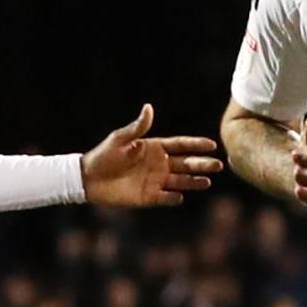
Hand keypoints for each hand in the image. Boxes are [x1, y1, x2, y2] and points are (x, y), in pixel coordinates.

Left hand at [82, 104, 223, 207]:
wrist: (88, 179)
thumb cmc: (103, 155)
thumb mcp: (120, 138)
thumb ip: (138, 127)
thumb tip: (149, 108)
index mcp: (154, 148)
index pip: (180, 145)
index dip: (196, 145)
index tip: (212, 145)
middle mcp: (158, 164)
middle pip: (186, 164)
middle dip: (202, 164)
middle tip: (218, 165)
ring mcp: (155, 181)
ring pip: (181, 181)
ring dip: (194, 182)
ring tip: (208, 182)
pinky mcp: (148, 197)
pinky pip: (165, 198)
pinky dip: (173, 198)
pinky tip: (181, 197)